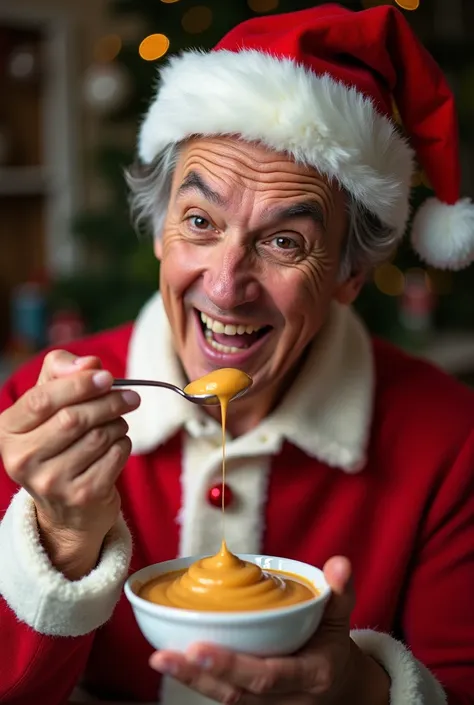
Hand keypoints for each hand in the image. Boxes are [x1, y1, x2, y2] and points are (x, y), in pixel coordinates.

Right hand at [0, 351, 139, 578]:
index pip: (42, 400)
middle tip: (130, 396)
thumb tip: (89, 363)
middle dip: (109, 402)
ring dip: (117, 423)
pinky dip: (124, 444)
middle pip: (74, 418)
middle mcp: (22, 460)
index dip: (78, 384)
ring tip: (117, 423)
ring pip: (99, 436)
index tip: (107, 376)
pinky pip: (115, 455)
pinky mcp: (81, 496)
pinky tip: (116, 446)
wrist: (68, 509)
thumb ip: (62, 372)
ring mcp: (51, 482)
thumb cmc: (59, 442)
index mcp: (8, 432)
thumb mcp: (50, 404)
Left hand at [150, 557, 389, 704]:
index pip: (269, 674)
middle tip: (164, 655)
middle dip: (198, 675)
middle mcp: (287, 699)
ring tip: (160, 657)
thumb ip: (339, 591)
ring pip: (224, 698)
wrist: (337, 686)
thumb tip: (339, 563)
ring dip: (190, 680)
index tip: (199, 648)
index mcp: (310, 675)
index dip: (233, 664)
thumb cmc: (331, 644)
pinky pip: (221, 696)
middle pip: (238, 693)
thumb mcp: (339, 617)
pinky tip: (172, 660)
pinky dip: (196, 680)